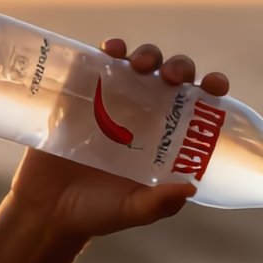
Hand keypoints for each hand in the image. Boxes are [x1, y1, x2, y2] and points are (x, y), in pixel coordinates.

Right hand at [5, 38, 230, 244]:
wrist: (46, 209)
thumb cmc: (96, 212)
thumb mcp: (131, 211)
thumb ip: (158, 204)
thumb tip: (190, 187)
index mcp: (165, 137)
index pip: (197, 105)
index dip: (211, 88)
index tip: (215, 86)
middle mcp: (144, 113)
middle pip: (170, 76)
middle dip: (177, 67)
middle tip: (171, 76)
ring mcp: (112, 100)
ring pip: (137, 63)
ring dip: (146, 54)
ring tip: (140, 64)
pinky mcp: (81, 93)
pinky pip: (97, 62)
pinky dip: (107, 50)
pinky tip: (111, 50)